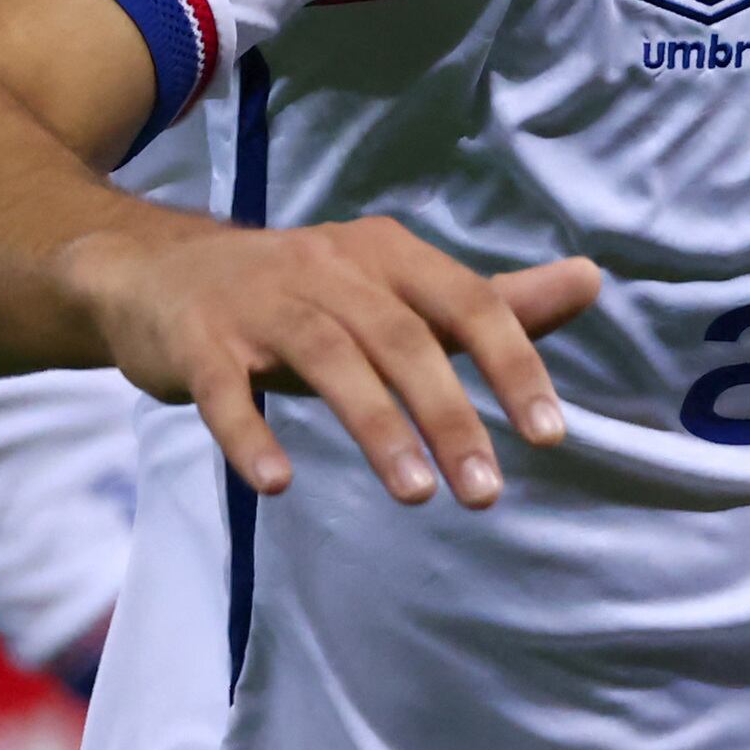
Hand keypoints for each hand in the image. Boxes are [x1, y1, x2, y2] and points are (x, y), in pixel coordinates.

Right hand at [64, 210, 600, 507]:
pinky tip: (277, 483)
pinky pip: (224, 390)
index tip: (549, 436)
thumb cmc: (303, 293)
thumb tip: (592, 280)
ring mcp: (259, 301)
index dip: (513, 365)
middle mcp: (329, 267)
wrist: (157, 273)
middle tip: (486, 493)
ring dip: (376, 429)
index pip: (469, 303)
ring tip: (417, 496)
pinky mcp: (198, 341)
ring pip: (328, 360)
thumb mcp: (398, 290)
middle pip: (403, 340)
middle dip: (451, 418)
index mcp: (389, 254)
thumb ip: (492, 301)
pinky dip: (250, 435)